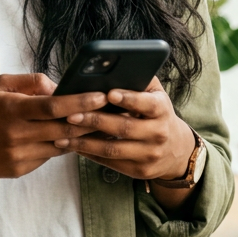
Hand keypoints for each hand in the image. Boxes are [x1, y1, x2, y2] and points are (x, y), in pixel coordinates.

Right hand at [0, 73, 105, 228]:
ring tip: (99, 124)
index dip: (80, 101)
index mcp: (12, 110)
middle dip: (91, 120)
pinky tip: (69, 137)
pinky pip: (47, 156)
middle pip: (64, 129)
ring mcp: (19, 156)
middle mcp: (17, 135)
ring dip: (80, 136)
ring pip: (60, 146)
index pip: (54, 106)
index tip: (101, 95)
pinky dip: (59, 146)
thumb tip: (59, 86)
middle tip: (112, 111)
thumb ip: (30, 82)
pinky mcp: (20, 169)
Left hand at [54, 76, 195, 183]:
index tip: (109, 93)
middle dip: (95, 120)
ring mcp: (149, 155)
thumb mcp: (154, 94)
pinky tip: (73, 145)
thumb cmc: (155, 112)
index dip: (128, 99)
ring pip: (113, 149)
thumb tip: (111, 65)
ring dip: (85, 142)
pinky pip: (110, 162)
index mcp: (162, 110)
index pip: (147, 104)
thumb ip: (137, 80)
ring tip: (62, 134)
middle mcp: (158, 133)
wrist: (175, 149)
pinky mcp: (140, 171)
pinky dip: (89, 153)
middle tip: (70, 115)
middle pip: (124, 127)